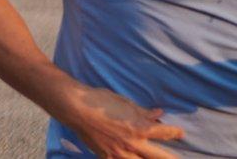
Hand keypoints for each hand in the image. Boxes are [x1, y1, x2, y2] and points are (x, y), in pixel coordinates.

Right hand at [59, 84, 183, 157]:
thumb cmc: (99, 101)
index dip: (175, 133)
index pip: (165, 133)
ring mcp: (120, 154)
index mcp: (140, 128)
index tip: (181, 133)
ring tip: (157, 158)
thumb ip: (143, 112)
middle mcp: (133, 144)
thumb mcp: (124, 102)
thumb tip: (159, 115)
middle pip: (161, 157)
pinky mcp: (107, 157)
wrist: (74, 108)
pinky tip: (130, 157)